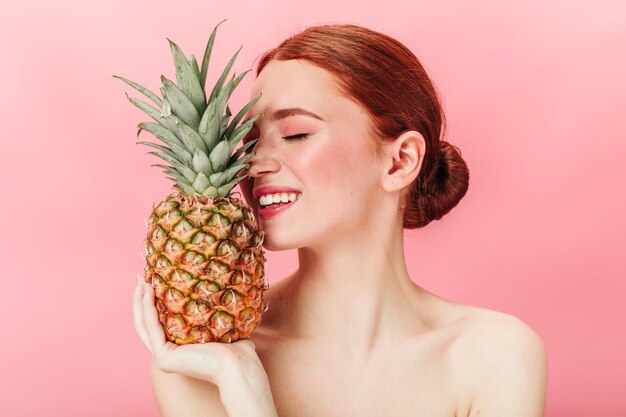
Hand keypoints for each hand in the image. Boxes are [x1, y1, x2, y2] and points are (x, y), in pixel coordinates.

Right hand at [133, 275, 277, 416]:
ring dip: (139, 300)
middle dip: (140, 299)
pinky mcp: (164, 357)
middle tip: (140, 276)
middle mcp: (166, 354)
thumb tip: (222, 294)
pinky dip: (147, 307)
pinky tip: (148, 290)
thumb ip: (214, 315)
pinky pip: (151, 326)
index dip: (151, 304)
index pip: (157, 324)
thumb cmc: (237, 350)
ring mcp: (163, 358)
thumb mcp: (221, 327)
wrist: (239, 364)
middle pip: (144, 323)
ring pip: (143, 324)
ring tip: (141, 278)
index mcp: (177, 349)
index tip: (152, 280)